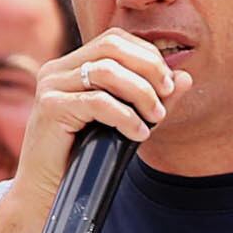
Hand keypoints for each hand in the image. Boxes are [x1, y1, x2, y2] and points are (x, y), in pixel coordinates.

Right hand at [20, 31, 186, 198]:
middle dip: (148, 69)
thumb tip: (185, 77)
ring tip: (155, 118)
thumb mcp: (125, 122)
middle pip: (112, 47)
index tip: (169, 84)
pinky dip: (126, 116)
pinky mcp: (50, 108)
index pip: (115, 39)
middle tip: (167, 96)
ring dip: (141, 94)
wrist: (48, 192)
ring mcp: (51, 86)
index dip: (147, 55)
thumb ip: (152, 99)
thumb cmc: (84, 157)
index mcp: (72, 66)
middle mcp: (58, 70)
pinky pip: (97, 102)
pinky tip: (138, 134)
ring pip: (107, 71)